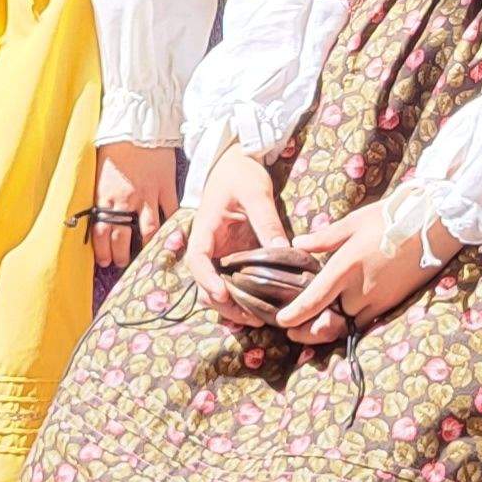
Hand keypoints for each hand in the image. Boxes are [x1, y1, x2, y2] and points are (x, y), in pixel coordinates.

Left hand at [92, 143, 180, 268]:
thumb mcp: (99, 172)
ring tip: (147, 256)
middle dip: (121, 255)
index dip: (102, 251)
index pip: (101, 233)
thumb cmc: (114, 146)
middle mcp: (126, 201)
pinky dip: (172, 225)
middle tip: (122, 263)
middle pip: (122, 237)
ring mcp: (148, 195)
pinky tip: (172, 234)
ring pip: (148, 231)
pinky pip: (170, 212)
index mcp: (105, 196)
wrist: (137, 125)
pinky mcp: (165, 187)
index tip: (104, 261)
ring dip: (146, 247)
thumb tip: (98, 213)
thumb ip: (101, 195)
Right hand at [179, 151, 292, 328]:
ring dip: (233, 305)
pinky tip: (263, 308)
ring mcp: (220, 253)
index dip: (207, 279)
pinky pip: (234, 280)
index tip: (223, 294)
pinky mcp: (233, 256)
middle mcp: (208, 245)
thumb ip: (267, 220)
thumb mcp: (256, 193)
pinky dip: (244, 297)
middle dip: (224, 303)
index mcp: (205, 228)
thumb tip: (284, 249)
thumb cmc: (242, 173)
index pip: (197, 259)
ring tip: (260, 318)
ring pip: (218, 287)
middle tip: (251, 317)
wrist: (239, 163)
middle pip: (204, 282)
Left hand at [271, 198, 452, 345]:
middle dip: (310, 329)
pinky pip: (367, 321)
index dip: (297, 313)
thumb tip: (298, 243)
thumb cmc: (391, 217)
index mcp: (347, 266)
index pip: (316, 298)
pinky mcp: (393, 303)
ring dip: (330, 329)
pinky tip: (342, 319)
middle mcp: (362, 288)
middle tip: (293, 333)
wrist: (434, 225)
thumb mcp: (354, 222)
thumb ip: (325, 238)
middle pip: (330, 318)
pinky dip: (352, 324)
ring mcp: (380, 298)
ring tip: (313, 329)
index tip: (282, 322)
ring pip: (349, 324)